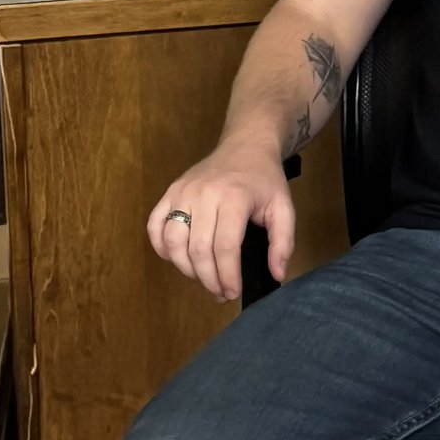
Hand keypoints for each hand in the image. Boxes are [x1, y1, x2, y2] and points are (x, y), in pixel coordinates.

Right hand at [147, 136, 295, 302]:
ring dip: (186, 269)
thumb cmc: (264, 180)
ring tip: (204, 278)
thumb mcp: (283, 207)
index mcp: (234, 197)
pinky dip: (162, 249)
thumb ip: (283, 242)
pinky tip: (179, 259)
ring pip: (173, 242)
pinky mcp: (169, 192)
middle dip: (209, 279)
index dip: (227, 276)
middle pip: (198, 249)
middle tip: (221, 293)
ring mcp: (182, 192)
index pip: (225, 247)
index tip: (233, 292)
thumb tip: (277, 275)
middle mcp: (204, 194)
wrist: (245, 146)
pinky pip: (155, 227)